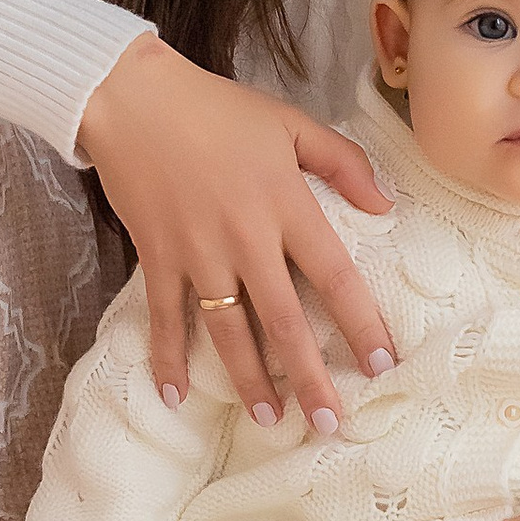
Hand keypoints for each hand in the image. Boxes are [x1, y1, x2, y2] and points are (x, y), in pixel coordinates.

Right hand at [78, 36, 396, 428]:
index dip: (361, 323)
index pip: (334, 275)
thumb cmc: (216, 108)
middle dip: (309, 376)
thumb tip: (386, 206)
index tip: (382, 365)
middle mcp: (244, 237)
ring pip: (228, 330)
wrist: (133, 97)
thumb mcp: (289, 122)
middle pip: (284, 319)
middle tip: (330, 422)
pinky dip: (168, 358)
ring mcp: (197, 252)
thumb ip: (342, 160)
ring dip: (249, 380)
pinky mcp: (157, 256)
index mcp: (284, 203)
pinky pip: (164, 318)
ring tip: (270, 420)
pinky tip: (174, 396)